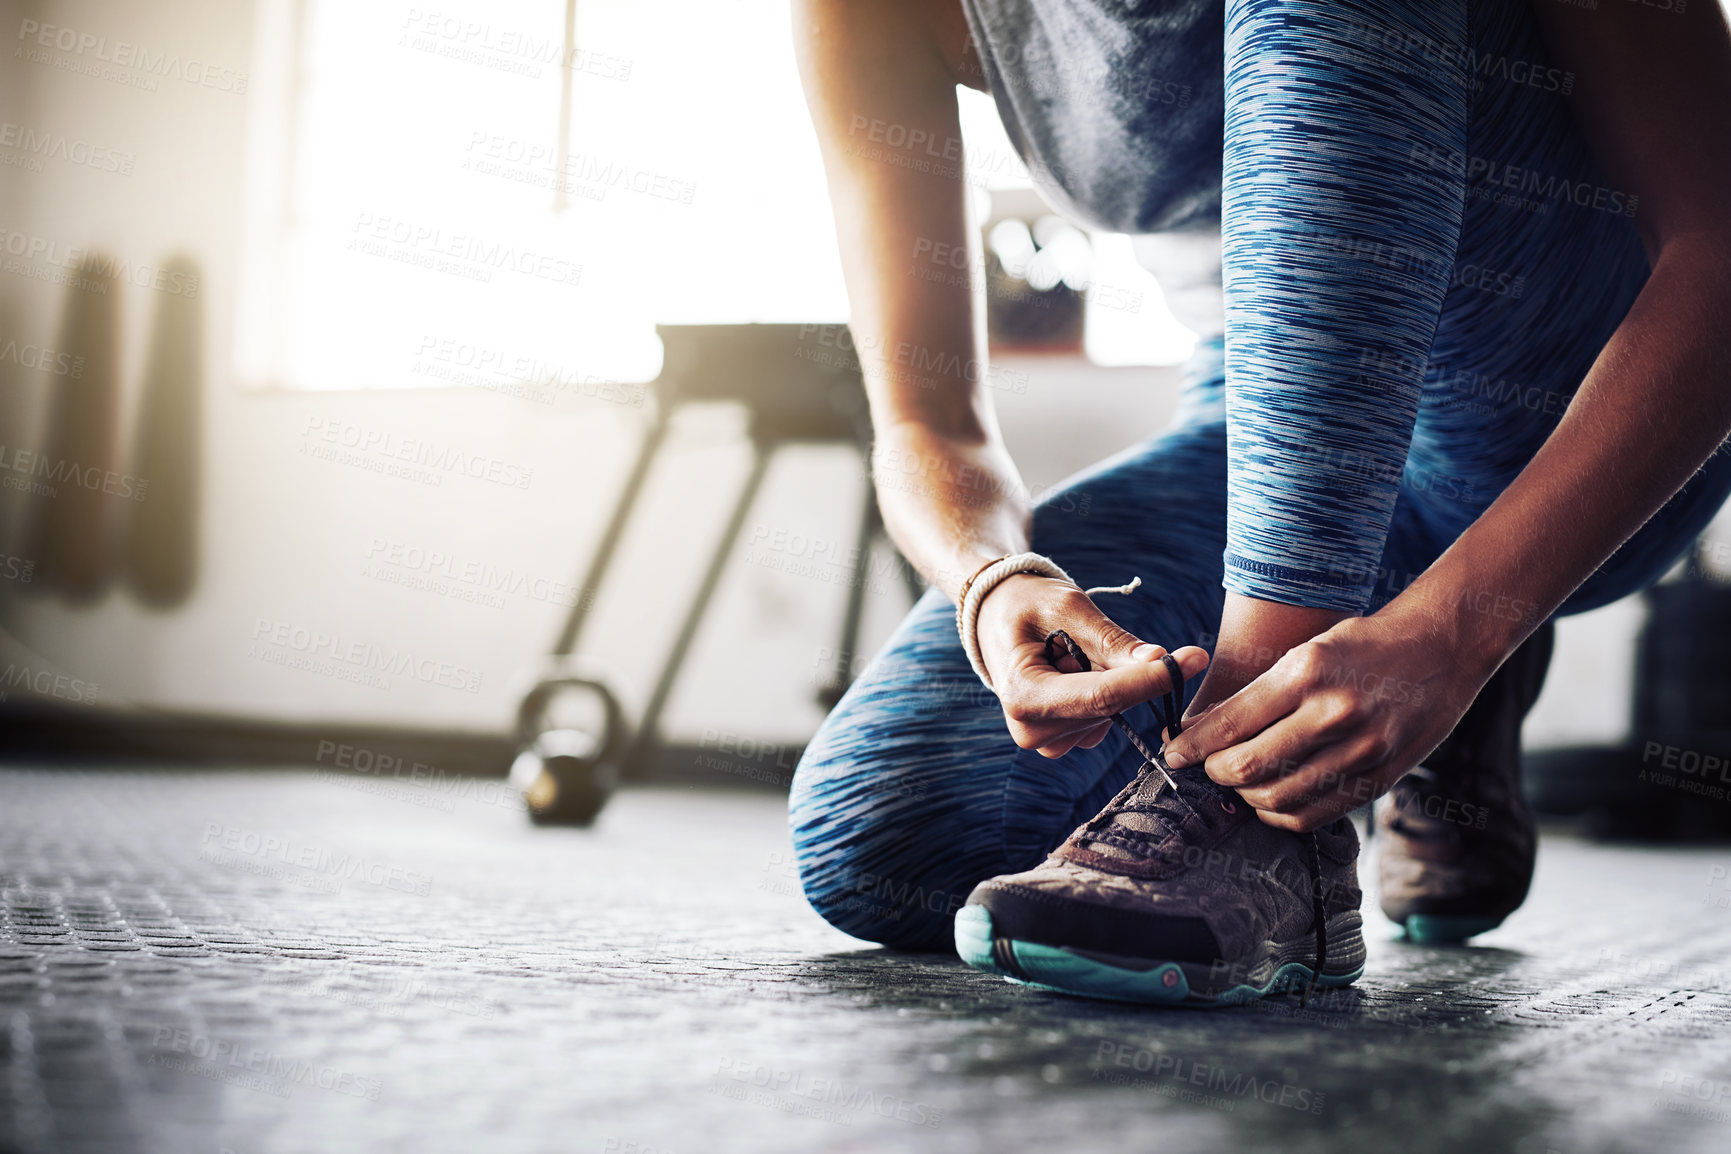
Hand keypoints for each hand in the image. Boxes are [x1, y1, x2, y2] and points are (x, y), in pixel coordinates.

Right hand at [975, 574, 1209, 758]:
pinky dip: (1103, 692)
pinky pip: (1104, 719)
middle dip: (1128, 672)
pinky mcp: (1059, 741)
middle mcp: (1031, 729)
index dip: (1152, 679)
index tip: (1194, 657)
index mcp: (1023, 694)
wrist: (995, 616)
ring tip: (1072, 652)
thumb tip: (1160, 659)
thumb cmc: (1026, 603)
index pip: (1103, 696)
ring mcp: (1045, 741)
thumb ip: (1111, 639)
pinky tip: (1075, 670)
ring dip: (1110, 679)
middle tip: (1104, 638)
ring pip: (1111, 713)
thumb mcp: (1068, 606)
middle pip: (1110, 706)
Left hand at [1161, 607, 1489, 830]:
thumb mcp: (1307, 650)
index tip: (1174, 753)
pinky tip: (1272, 799)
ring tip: (1240, 782)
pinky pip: (1316, 814)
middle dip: (1215, 772)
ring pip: (1278, 798)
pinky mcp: (1381, 777)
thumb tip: (1205, 732)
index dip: (1193, 745)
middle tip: (1207, 767)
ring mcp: (1361, 749)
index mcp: (1307, 673)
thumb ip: (1262, 693)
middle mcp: (1333, 712)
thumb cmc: (1363, 644)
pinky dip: (1283, 814)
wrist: (1441, 648)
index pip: (1231, 723)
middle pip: (1248, 767)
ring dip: (1246, 796)